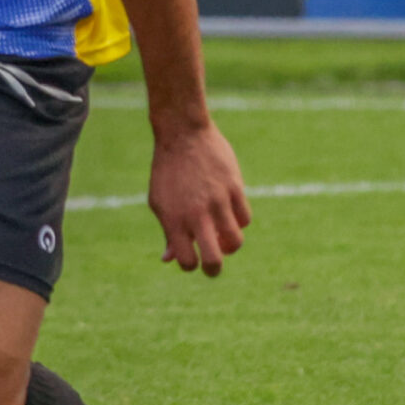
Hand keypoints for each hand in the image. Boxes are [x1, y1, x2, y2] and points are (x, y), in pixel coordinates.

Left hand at [149, 121, 250, 275]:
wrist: (183, 135)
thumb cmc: (167, 172)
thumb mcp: (158, 202)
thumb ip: (168, 232)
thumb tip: (169, 259)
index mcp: (173, 220)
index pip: (186, 261)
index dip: (189, 265)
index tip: (191, 258)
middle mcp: (196, 214)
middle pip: (213, 259)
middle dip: (213, 270)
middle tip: (213, 267)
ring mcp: (217, 202)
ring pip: (235, 241)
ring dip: (230, 246)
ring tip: (223, 240)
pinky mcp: (235, 188)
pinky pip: (245, 218)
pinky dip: (239, 223)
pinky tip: (230, 216)